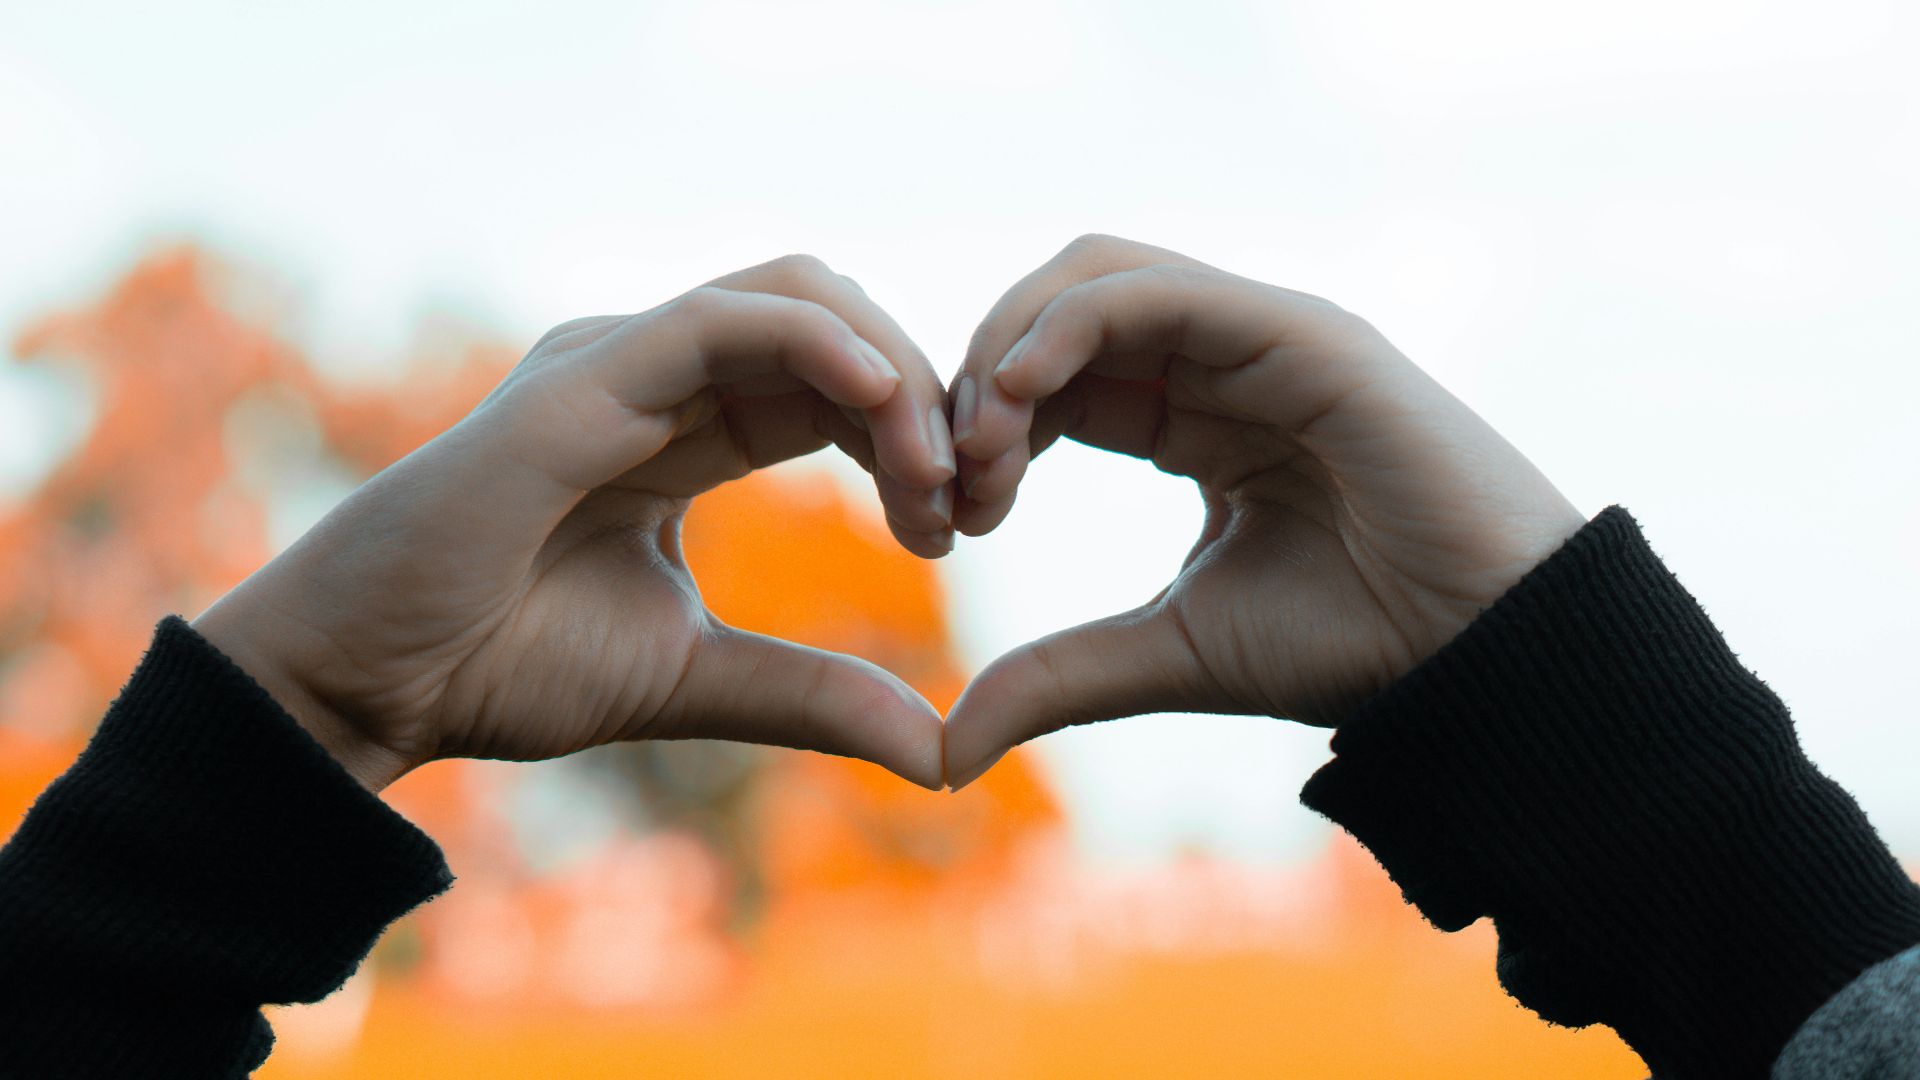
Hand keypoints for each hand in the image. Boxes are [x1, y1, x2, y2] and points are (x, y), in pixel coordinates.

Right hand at [193, 255, 956, 792]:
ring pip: (797, 297)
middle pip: (834, 325)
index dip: (913, 436)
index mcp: (685, 428)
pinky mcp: (585, 374)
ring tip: (934, 472)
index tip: (959, 529)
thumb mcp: (697, 677)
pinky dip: (823, 344)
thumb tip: (935, 749)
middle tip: (965, 501)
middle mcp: (657, 376)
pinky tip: (886, 408)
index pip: (833, 385)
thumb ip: (813, 693)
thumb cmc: (503, 667)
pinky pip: (727, 319)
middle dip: (922, 397)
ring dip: (892, 371)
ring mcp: (618, 362)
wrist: (371, 686)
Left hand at [941, 235, 1586, 788]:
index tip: (948, 523)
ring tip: (982, 446)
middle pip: (1054, 311)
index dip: (981, 431)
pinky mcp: (1297, 331)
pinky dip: (1064, 327)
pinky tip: (1017, 398)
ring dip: (1008, 346)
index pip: (1051, 378)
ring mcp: (1259, 337)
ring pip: (1092, 276)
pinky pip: (1152, 291)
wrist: (1481, 658)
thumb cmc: (1351, 646)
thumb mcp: (1169, 653)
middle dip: (977, 383)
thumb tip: (948, 749)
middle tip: (952, 484)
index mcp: (1190, 419)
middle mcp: (1220, 362)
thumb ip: (1060, 676)